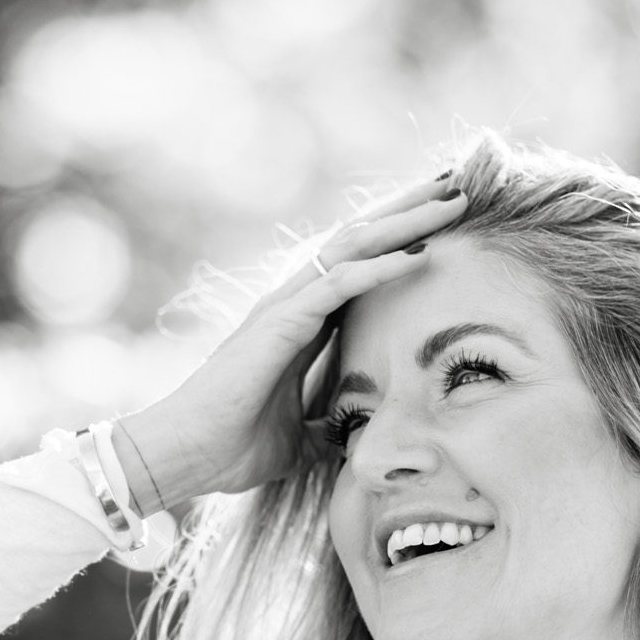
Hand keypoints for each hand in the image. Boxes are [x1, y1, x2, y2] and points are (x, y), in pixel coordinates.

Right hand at [120, 175, 463, 501]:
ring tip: (451, 197)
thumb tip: (357, 441)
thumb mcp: (300, 439)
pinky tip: (420, 252)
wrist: (182, 456)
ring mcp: (284, 307)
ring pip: (355, 246)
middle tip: (456, 183)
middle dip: (410, 210)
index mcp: (299, 323)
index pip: (359, 266)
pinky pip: (339, 283)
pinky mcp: (279, 323)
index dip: (400, 239)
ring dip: (406, 221)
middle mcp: (293, 302)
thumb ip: (329, 428)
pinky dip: (382, 267)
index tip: (444, 221)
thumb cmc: (230, 447)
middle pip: (361, 240)